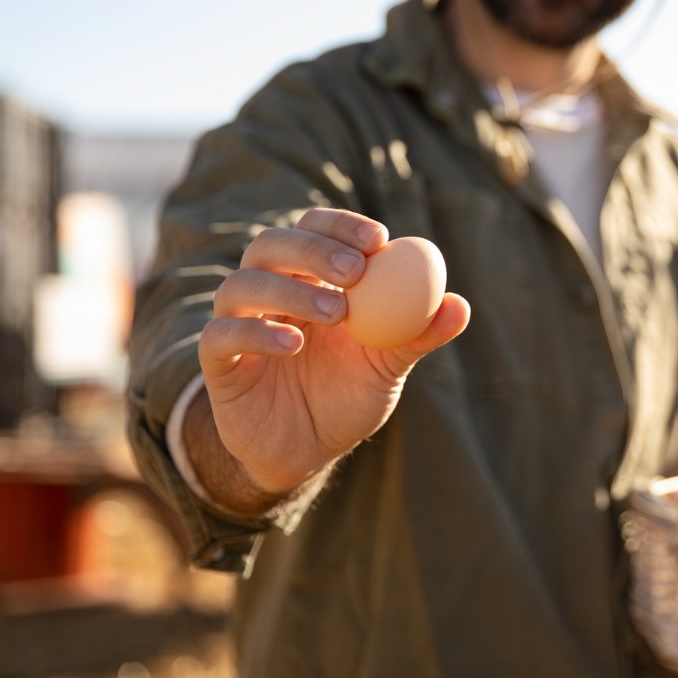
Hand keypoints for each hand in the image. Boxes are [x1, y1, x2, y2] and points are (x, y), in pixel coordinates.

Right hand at [194, 208, 469, 499]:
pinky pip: (220, 336)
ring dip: (289, 290)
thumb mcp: (389, 366)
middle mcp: (268, 291)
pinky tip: (294, 344)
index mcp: (309, 278)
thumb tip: (459, 305)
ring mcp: (238, 323)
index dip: (342, 226)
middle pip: (272, 244)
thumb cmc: (347, 395)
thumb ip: (419, 334)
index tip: (379, 240)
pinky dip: (256, 333)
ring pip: (241, 284)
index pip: (315, 229)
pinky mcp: (218, 362)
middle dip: (313, 249)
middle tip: (355, 269)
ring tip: (336, 311)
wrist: (305, 451)